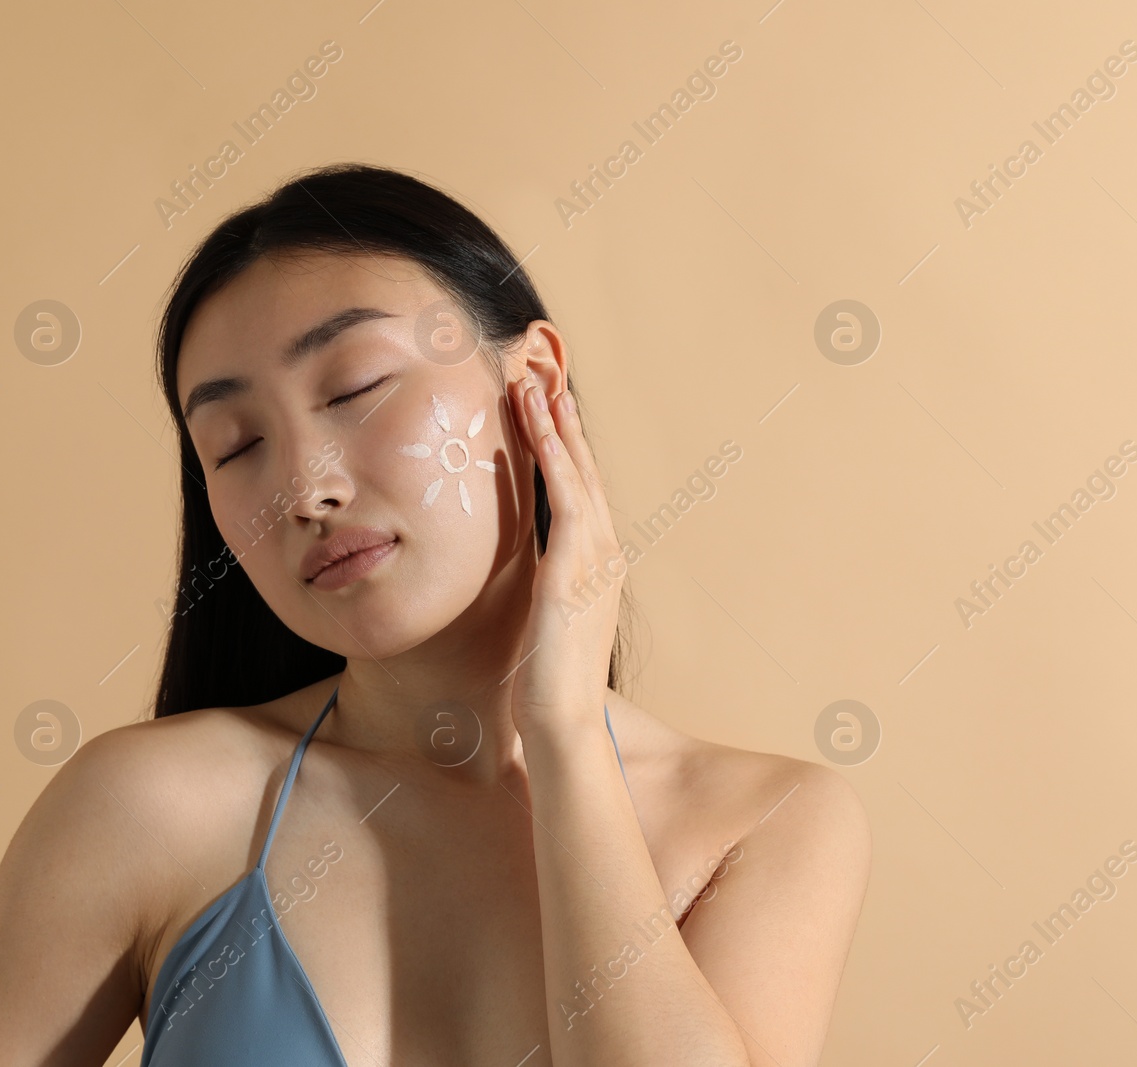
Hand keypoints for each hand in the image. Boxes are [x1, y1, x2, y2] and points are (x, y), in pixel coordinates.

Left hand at [506, 368, 621, 737]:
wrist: (563, 720)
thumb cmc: (549, 682)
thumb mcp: (548, 622)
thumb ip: (547, 591)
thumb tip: (531, 579)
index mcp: (599, 565)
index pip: (583, 493)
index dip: (567, 450)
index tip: (548, 412)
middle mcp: (605, 553)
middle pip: (585, 472)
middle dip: (563, 423)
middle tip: (545, 377)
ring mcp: (595, 556)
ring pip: (576, 473)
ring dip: (553, 424)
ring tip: (532, 383)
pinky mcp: (574, 564)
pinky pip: (566, 494)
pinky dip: (553, 454)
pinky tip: (537, 424)